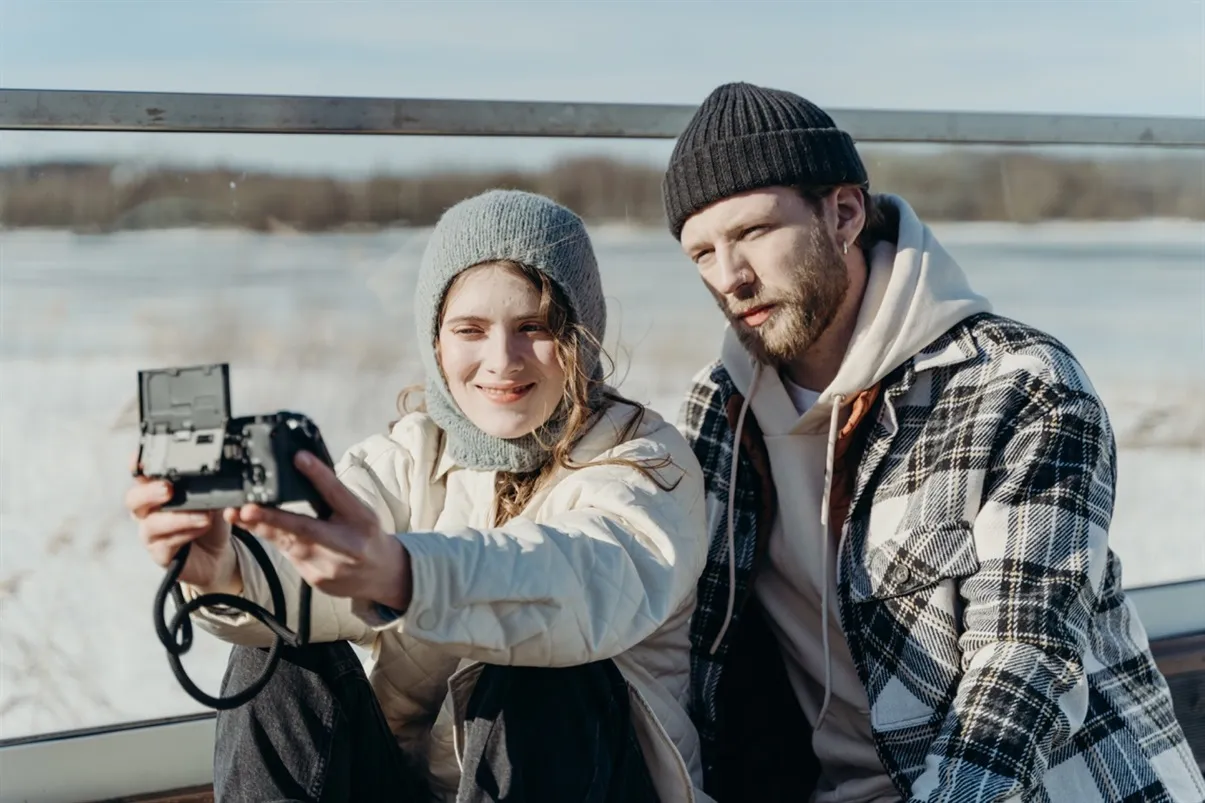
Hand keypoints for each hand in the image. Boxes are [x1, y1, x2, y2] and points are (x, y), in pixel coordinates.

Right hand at [125, 452, 238, 591]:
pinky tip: (201, 527)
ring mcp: (151, 534)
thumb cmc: (210, 520)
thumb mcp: (213, 496)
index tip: (139, 460)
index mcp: (156, 491)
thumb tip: (213, 472)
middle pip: (133, 499)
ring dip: (177, 517)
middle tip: (168, 489)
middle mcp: (148, 511)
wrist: (218, 554)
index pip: (141, 476)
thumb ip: (207, 484)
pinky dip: (185, 534)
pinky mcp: (160, 554)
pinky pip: (165, 544)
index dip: (137, 466)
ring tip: (204, 515)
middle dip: (149, 492)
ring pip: (150, 524)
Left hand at [227, 451, 412, 611]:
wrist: (382, 575)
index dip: (318, 476)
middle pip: (305, 530)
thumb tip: (303, 461)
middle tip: (245, 509)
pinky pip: (291, 556)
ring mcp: (329, 568)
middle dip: (271, 519)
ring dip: (262, 528)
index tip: (298, 458)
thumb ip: (332, 491)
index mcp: (361, 521)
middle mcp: (346, 547)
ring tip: (239, 514)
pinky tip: (265, 531)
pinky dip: (277, 541)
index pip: (337, 495)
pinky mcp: (315, 580)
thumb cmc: (366, 535)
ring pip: (289, 545)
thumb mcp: (358, 509)